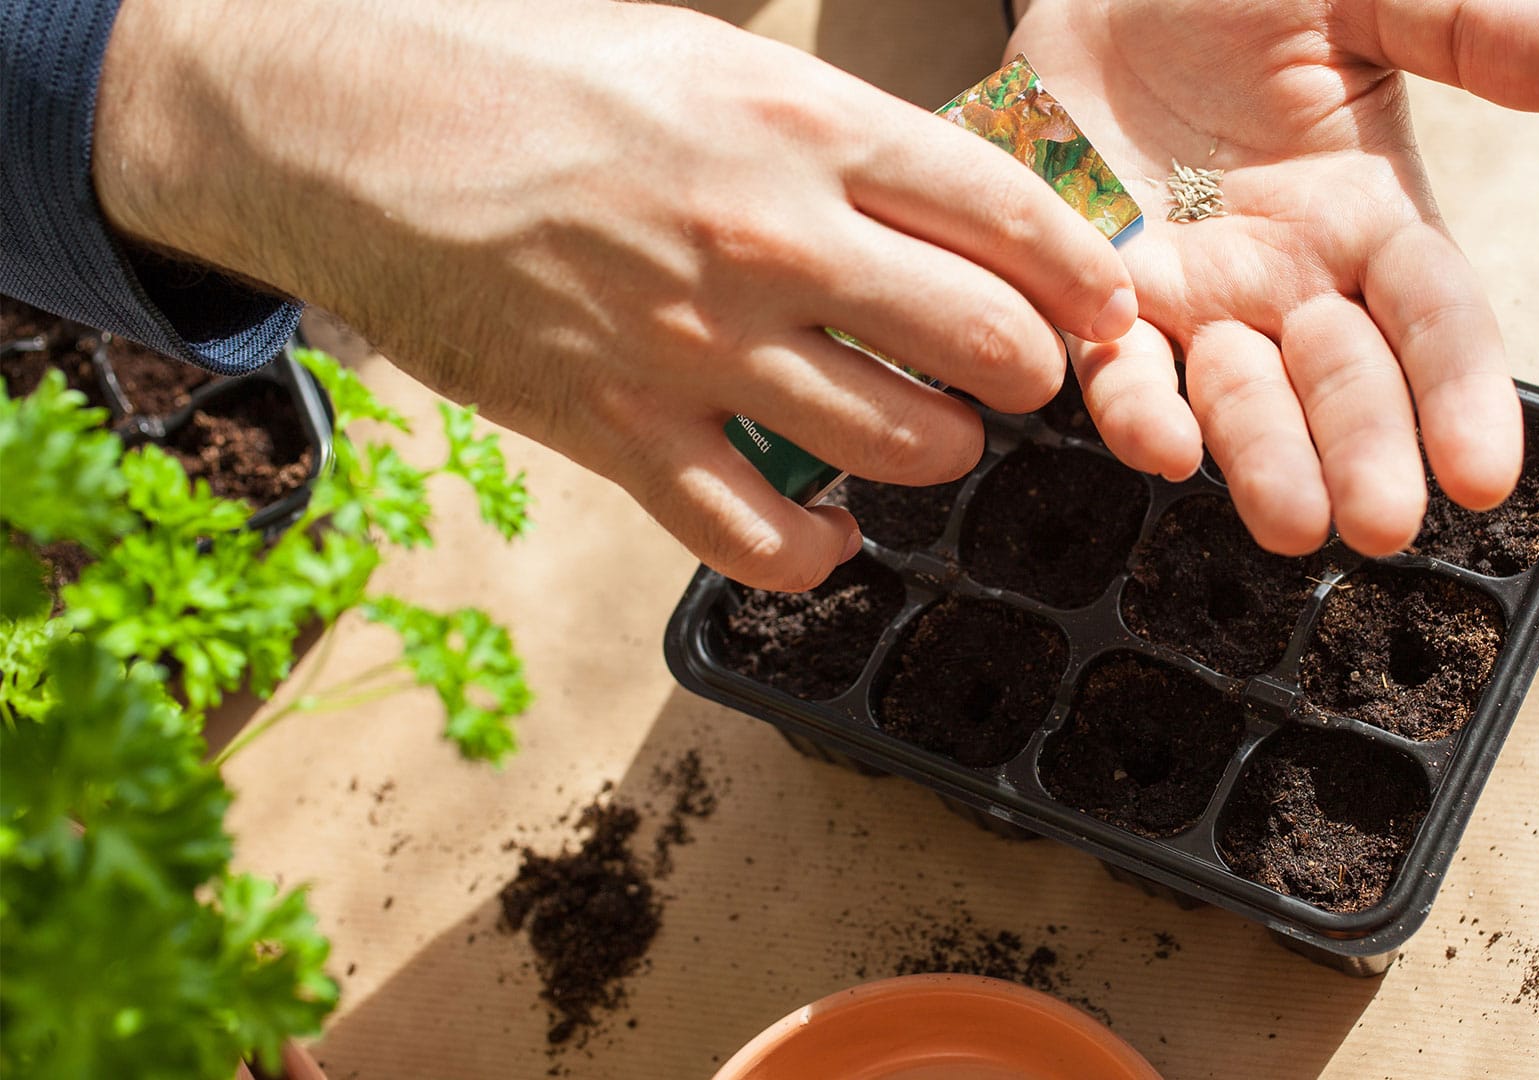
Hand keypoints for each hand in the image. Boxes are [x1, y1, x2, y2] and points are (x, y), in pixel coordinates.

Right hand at [93, 0, 1136, 589]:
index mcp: (801, 123)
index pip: (1009, 215)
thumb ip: (833, 134)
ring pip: (903, 446)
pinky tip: (835, 531)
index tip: (1103, 310)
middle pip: (985, 344)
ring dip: (940, 452)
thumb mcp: (705, 54)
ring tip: (927, 433)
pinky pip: (766, 539)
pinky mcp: (620, 434)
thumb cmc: (529, 73)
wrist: (347, 125)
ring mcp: (695, 345)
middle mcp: (768, 237)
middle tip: (1015, 375)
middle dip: (1030, 373)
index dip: (1082, 278)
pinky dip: (822, 551)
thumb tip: (949, 203)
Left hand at [1011, 0, 1538, 554]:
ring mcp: (1199, 305)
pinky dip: (1140, 413)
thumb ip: (1463, 27)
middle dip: (1365, 453)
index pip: (1436, 320)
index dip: (1461, 393)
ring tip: (1290, 521)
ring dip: (1265, 460)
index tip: (1483, 473)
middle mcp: (1293, 284)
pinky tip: (1162, 446)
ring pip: (1241, 401)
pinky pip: (1124, 375)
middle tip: (1379, 525)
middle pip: (1345, 383)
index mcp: (1372, 222)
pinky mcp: (1105, 310)